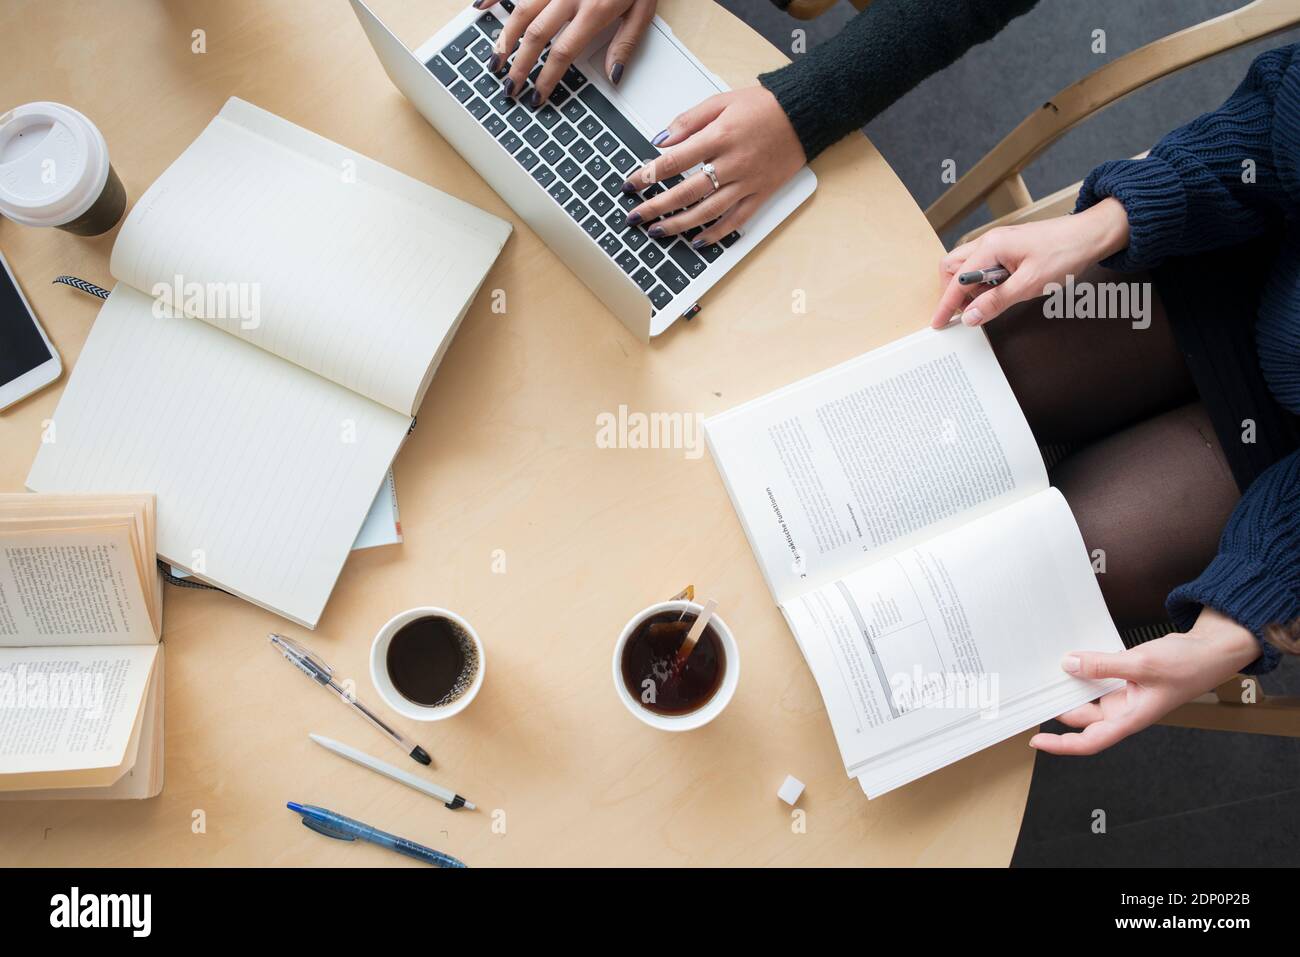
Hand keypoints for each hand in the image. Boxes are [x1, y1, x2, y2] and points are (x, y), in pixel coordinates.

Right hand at [483, 0, 657, 104]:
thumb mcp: (643, 9)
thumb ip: (626, 43)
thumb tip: (613, 75)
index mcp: (595, 9)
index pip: (563, 52)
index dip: (547, 78)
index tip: (538, 95)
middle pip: (536, 35)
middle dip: (520, 65)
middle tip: (510, 88)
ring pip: (522, 11)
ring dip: (505, 38)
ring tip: (495, 61)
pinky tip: (481, 7)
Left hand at [622, 86, 805, 247]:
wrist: (805, 113)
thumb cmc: (765, 105)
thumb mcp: (721, 101)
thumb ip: (688, 120)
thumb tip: (661, 139)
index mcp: (719, 137)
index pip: (674, 161)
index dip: (647, 175)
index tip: (631, 184)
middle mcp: (732, 163)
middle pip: (685, 192)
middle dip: (656, 207)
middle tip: (635, 217)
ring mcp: (747, 182)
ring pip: (707, 211)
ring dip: (679, 225)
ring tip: (658, 232)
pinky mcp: (761, 194)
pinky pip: (736, 220)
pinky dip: (716, 233)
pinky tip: (698, 241)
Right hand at [927, 197, 1130, 328]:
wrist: (1091, 234)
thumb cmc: (1065, 253)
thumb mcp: (1029, 284)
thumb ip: (996, 301)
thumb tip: (970, 316)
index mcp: (991, 248)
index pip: (956, 280)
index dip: (946, 305)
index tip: (939, 322)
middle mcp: (989, 242)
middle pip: (952, 267)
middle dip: (951, 291)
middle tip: (964, 312)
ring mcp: (998, 243)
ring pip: (966, 266)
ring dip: (968, 287)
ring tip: (985, 303)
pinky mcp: (1008, 247)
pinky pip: (982, 264)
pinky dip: (981, 281)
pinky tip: (996, 291)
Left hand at [1029, 607, 1261, 755]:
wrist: (1212, 650)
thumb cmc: (1189, 665)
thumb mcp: (1142, 663)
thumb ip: (1103, 665)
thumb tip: (1069, 664)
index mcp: (1131, 718)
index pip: (1091, 740)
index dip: (1062, 745)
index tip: (1036, 741)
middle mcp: (1126, 710)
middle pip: (1083, 716)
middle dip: (1060, 704)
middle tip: (1033, 689)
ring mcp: (1126, 694)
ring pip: (1089, 695)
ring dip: (1071, 685)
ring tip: (1047, 671)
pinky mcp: (1126, 678)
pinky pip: (1099, 678)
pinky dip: (1086, 669)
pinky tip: (1073, 656)